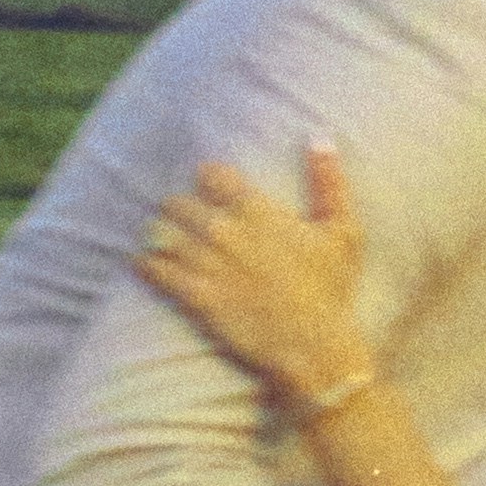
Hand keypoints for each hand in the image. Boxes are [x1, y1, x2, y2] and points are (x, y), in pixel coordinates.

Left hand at [141, 134, 377, 418]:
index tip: (208, 186)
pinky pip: (157, 271)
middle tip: (179, 217)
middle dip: (178, 209)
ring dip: (160, 234)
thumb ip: (329, 181)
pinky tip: (143, 263)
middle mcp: (225, 231)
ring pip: (162, 234)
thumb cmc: (330, 289)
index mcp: (256, 210)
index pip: (211, 175)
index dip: (207, 179)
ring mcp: (207, 264)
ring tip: (159, 238)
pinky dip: (146, 264)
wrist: (314, 346)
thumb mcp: (342, 231)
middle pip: (178, 204)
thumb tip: (320, 139)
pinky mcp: (196, 296)